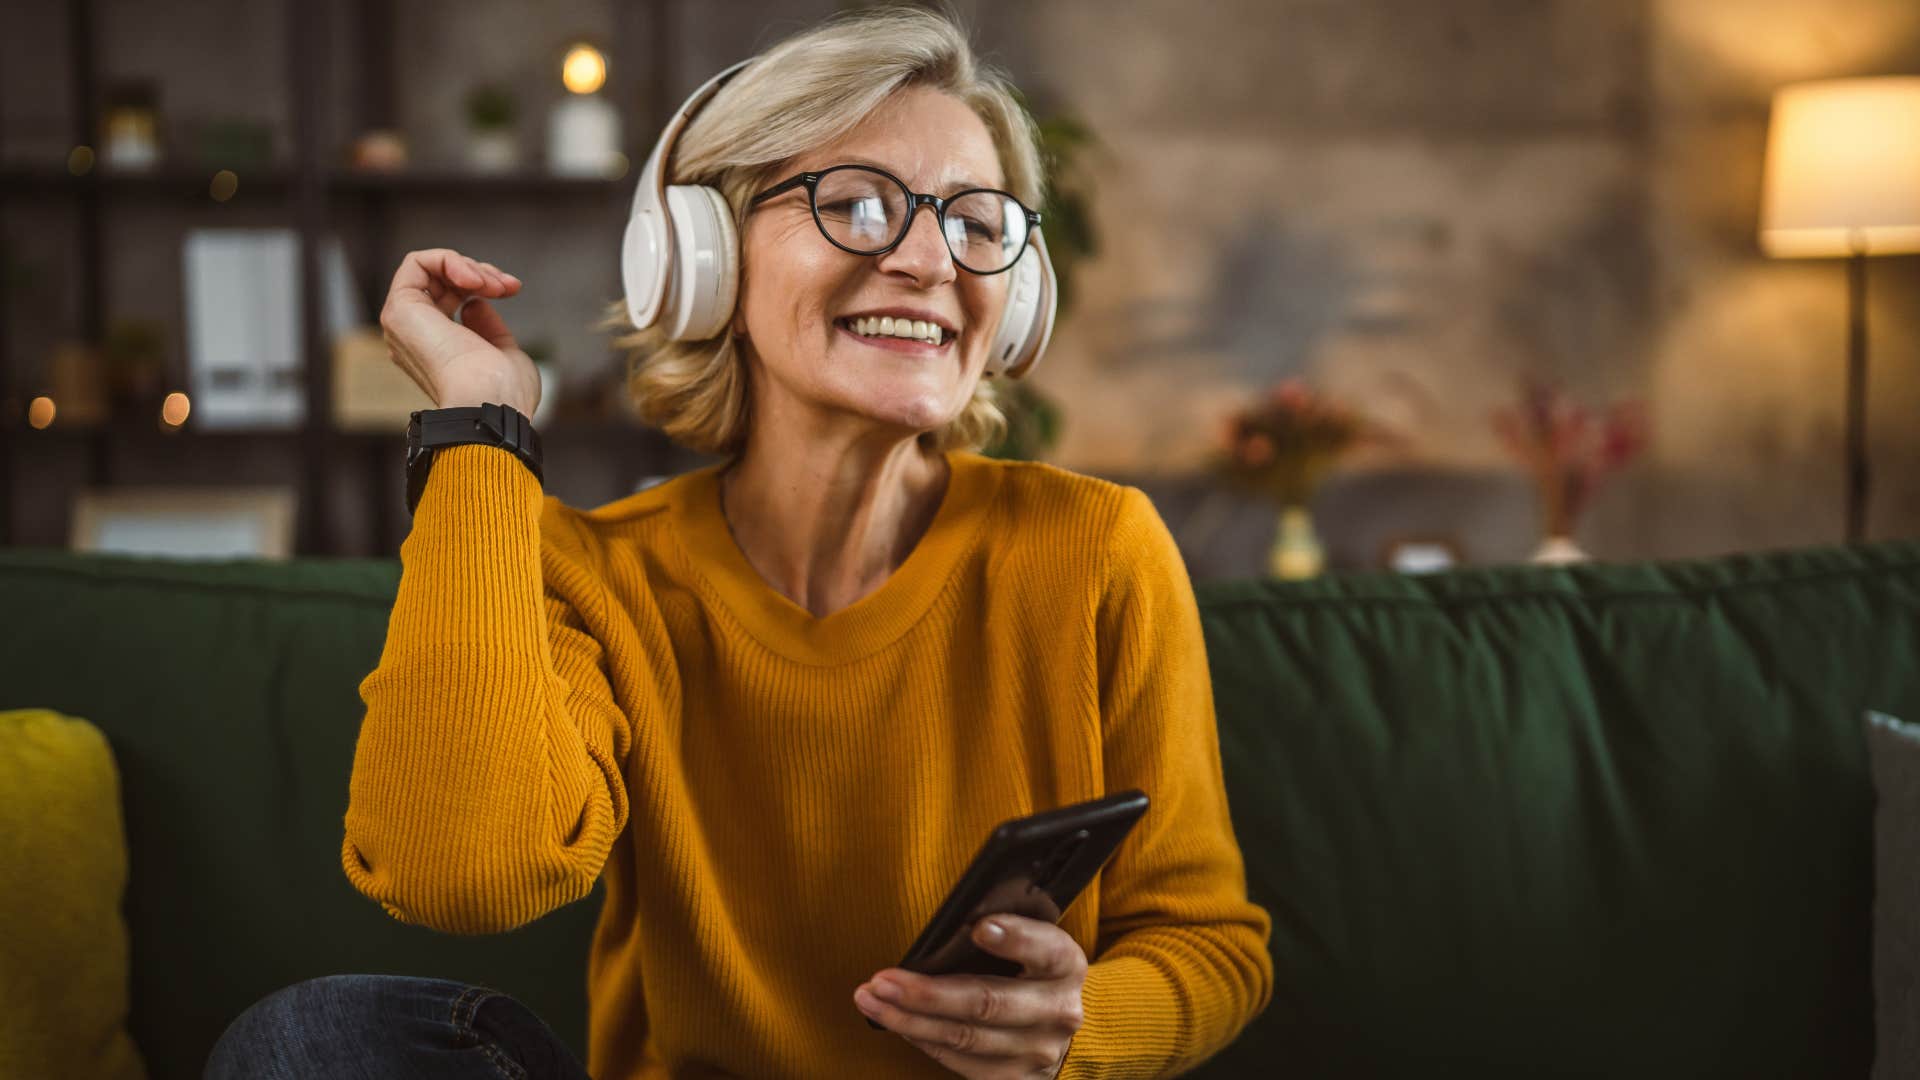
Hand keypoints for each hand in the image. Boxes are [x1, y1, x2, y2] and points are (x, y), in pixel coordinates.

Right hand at [379, 247, 539, 412]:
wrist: (490, 402)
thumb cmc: (504, 392)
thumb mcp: (503, 353)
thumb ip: (488, 329)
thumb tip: (475, 304)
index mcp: (437, 351)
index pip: (451, 300)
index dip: (484, 285)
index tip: (511, 290)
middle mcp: (416, 337)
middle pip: (441, 282)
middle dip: (480, 273)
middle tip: (505, 287)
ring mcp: (405, 323)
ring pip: (429, 270)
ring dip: (468, 267)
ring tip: (494, 286)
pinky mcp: (399, 308)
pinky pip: (416, 263)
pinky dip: (449, 260)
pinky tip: (473, 279)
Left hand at [854, 915, 1086, 1078]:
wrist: (1057, 1024)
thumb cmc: (1031, 969)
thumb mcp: (1032, 941)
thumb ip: (1003, 931)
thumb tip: (951, 922)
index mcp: (1066, 964)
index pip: (1045, 948)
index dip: (1014, 938)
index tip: (978, 927)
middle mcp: (1057, 1011)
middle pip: (988, 1003)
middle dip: (927, 993)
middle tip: (883, 980)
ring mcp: (1037, 1051)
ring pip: (964, 1038)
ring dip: (909, 1020)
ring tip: (871, 1000)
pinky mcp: (1015, 1077)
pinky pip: (959, 1061)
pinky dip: (923, 1039)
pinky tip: (896, 1022)